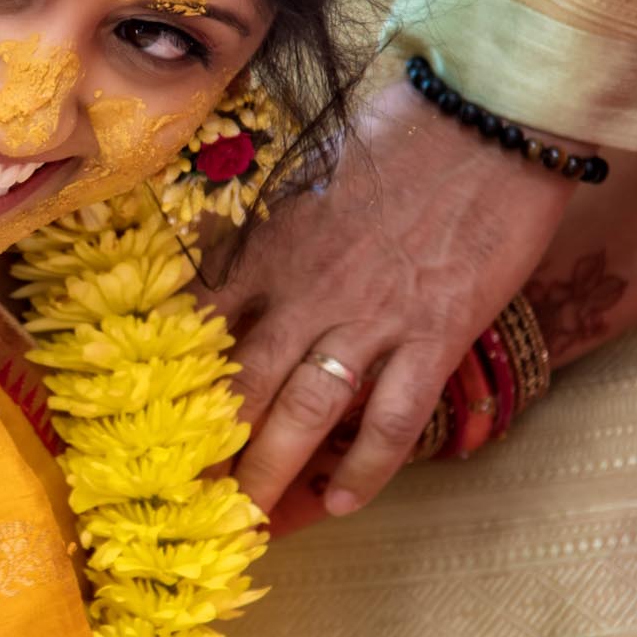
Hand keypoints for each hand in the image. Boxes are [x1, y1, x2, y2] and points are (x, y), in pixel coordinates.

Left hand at [207, 64, 571, 516]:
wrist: (491, 118)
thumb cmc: (403, 136)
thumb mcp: (312, 177)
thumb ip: (274, 232)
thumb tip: (238, 266)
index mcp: (272, 249)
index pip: (203, 325)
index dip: (173, 378)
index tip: (146, 420)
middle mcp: (309, 291)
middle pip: (245, 385)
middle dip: (213, 447)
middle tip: (186, 497)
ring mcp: (371, 318)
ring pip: (306, 411)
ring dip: (273, 470)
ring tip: (250, 519)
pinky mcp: (433, 334)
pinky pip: (392, 417)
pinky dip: (367, 467)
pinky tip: (341, 502)